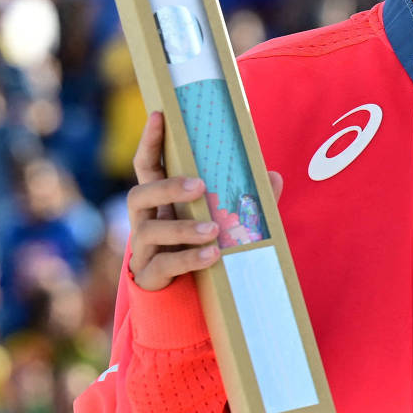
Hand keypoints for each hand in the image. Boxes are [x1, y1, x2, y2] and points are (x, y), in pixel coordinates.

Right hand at [126, 111, 282, 290]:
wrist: (190, 298)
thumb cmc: (206, 248)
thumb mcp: (229, 222)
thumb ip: (249, 200)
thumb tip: (273, 175)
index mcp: (161, 202)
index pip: (148, 166)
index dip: (150, 141)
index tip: (159, 114)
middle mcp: (146, 221)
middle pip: (139, 195)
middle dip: (168, 188)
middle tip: (199, 186)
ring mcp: (143, 249)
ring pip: (148, 230)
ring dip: (182, 228)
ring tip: (214, 231)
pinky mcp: (149, 276)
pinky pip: (162, 264)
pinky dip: (188, 258)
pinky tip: (212, 256)